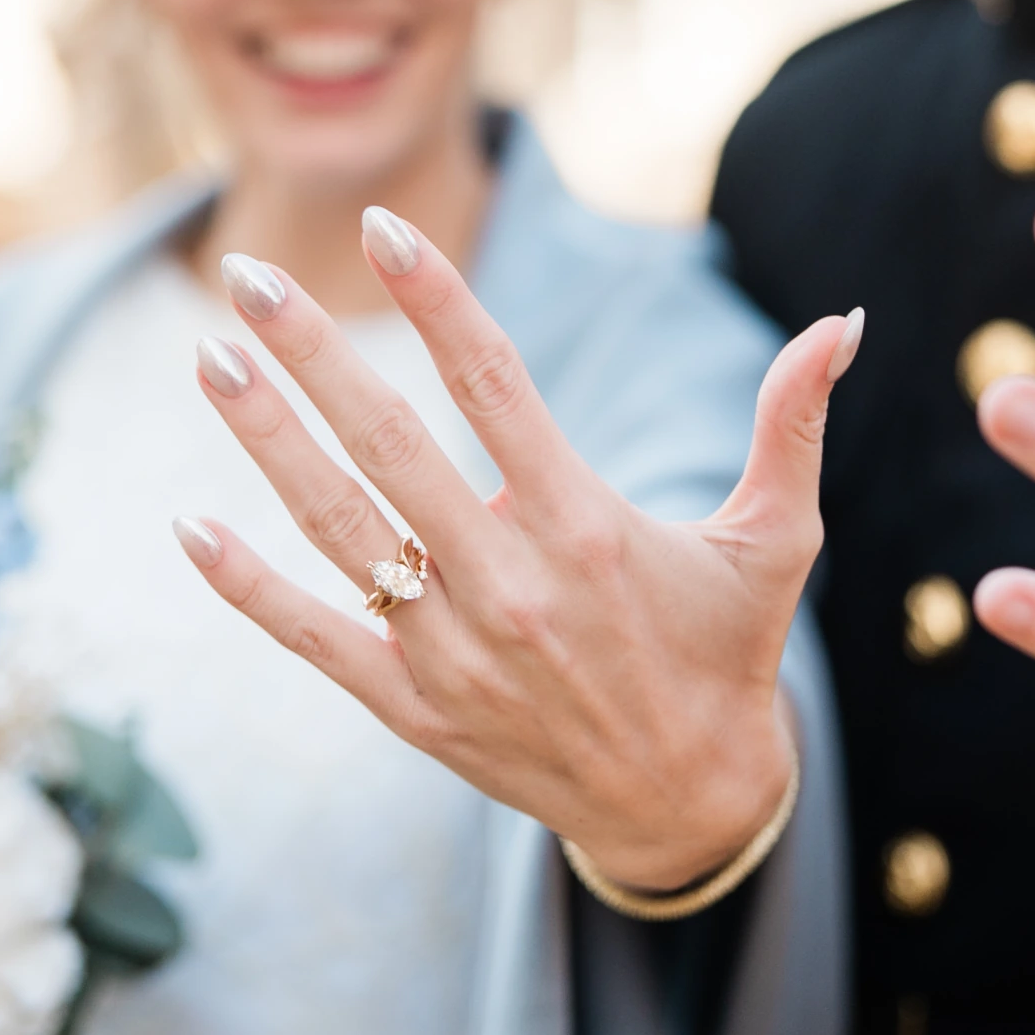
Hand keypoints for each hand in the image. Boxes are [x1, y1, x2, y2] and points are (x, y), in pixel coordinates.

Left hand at [176, 216, 858, 891]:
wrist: (688, 806)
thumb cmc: (726, 650)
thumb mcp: (774, 539)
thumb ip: (790, 423)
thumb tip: (844, 321)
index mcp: (589, 525)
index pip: (493, 382)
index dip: (434, 298)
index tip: (381, 228)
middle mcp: (511, 583)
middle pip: (389, 443)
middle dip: (311, 352)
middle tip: (247, 277)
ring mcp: (452, 649)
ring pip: (337, 526)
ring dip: (265, 439)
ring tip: (211, 358)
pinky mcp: (414, 707)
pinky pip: (313, 634)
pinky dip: (248, 583)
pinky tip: (191, 524)